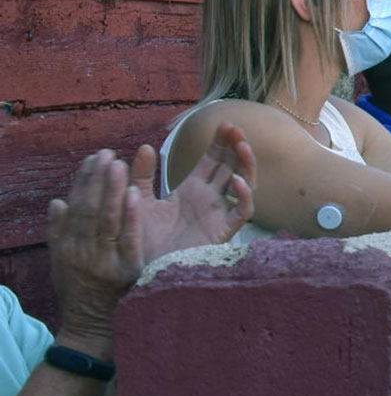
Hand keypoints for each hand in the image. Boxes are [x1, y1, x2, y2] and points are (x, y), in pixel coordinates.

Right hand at [46, 152, 142, 353]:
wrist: (91, 325)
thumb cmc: (78, 287)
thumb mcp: (61, 261)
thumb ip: (59, 232)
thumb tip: (57, 200)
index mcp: (67, 247)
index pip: (75, 207)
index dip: (83, 181)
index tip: (92, 158)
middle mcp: (82, 252)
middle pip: (89, 209)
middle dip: (97, 180)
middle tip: (107, 154)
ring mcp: (104, 261)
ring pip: (107, 220)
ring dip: (112, 190)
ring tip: (119, 164)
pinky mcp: (127, 270)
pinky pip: (129, 238)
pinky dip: (131, 215)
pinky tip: (136, 193)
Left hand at [129, 122, 254, 263]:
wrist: (143, 272)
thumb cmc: (143, 240)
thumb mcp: (138, 201)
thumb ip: (142, 176)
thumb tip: (144, 146)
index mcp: (192, 189)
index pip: (212, 160)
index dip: (220, 142)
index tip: (224, 123)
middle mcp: (209, 198)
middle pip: (230, 166)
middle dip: (235, 146)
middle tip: (234, 127)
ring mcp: (218, 214)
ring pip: (243, 183)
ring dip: (245, 164)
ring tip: (242, 146)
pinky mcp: (222, 231)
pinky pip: (241, 212)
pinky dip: (244, 196)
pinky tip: (238, 182)